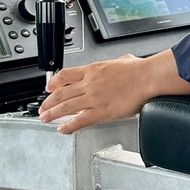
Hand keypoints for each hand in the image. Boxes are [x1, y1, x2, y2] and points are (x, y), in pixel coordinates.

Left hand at [37, 49, 189, 133]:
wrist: (147, 78)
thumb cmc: (139, 70)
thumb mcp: (124, 59)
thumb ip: (118, 62)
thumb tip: (123, 60)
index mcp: (93, 70)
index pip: (66, 75)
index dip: (54, 82)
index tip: (48, 88)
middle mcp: (89, 84)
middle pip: (61, 93)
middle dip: (48, 101)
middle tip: (42, 108)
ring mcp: (94, 98)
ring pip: (66, 107)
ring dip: (53, 113)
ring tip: (45, 118)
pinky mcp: (102, 111)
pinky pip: (80, 120)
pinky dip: (69, 125)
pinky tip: (63, 129)